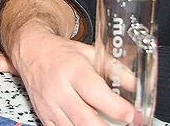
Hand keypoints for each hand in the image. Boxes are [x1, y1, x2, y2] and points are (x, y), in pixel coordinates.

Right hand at [10, 30, 134, 125]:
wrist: (32, 52)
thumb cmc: (61, 53)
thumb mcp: (90, 54)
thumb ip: (115, 69)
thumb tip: (136, 85)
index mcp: (73, 70)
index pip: (95, 92)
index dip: (116, 107)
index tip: (132, 114)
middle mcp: (59, 89)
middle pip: (85, 118)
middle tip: (126, 125)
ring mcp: (50, 105)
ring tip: (108, 125)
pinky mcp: (44, 115)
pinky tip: (88, 125)